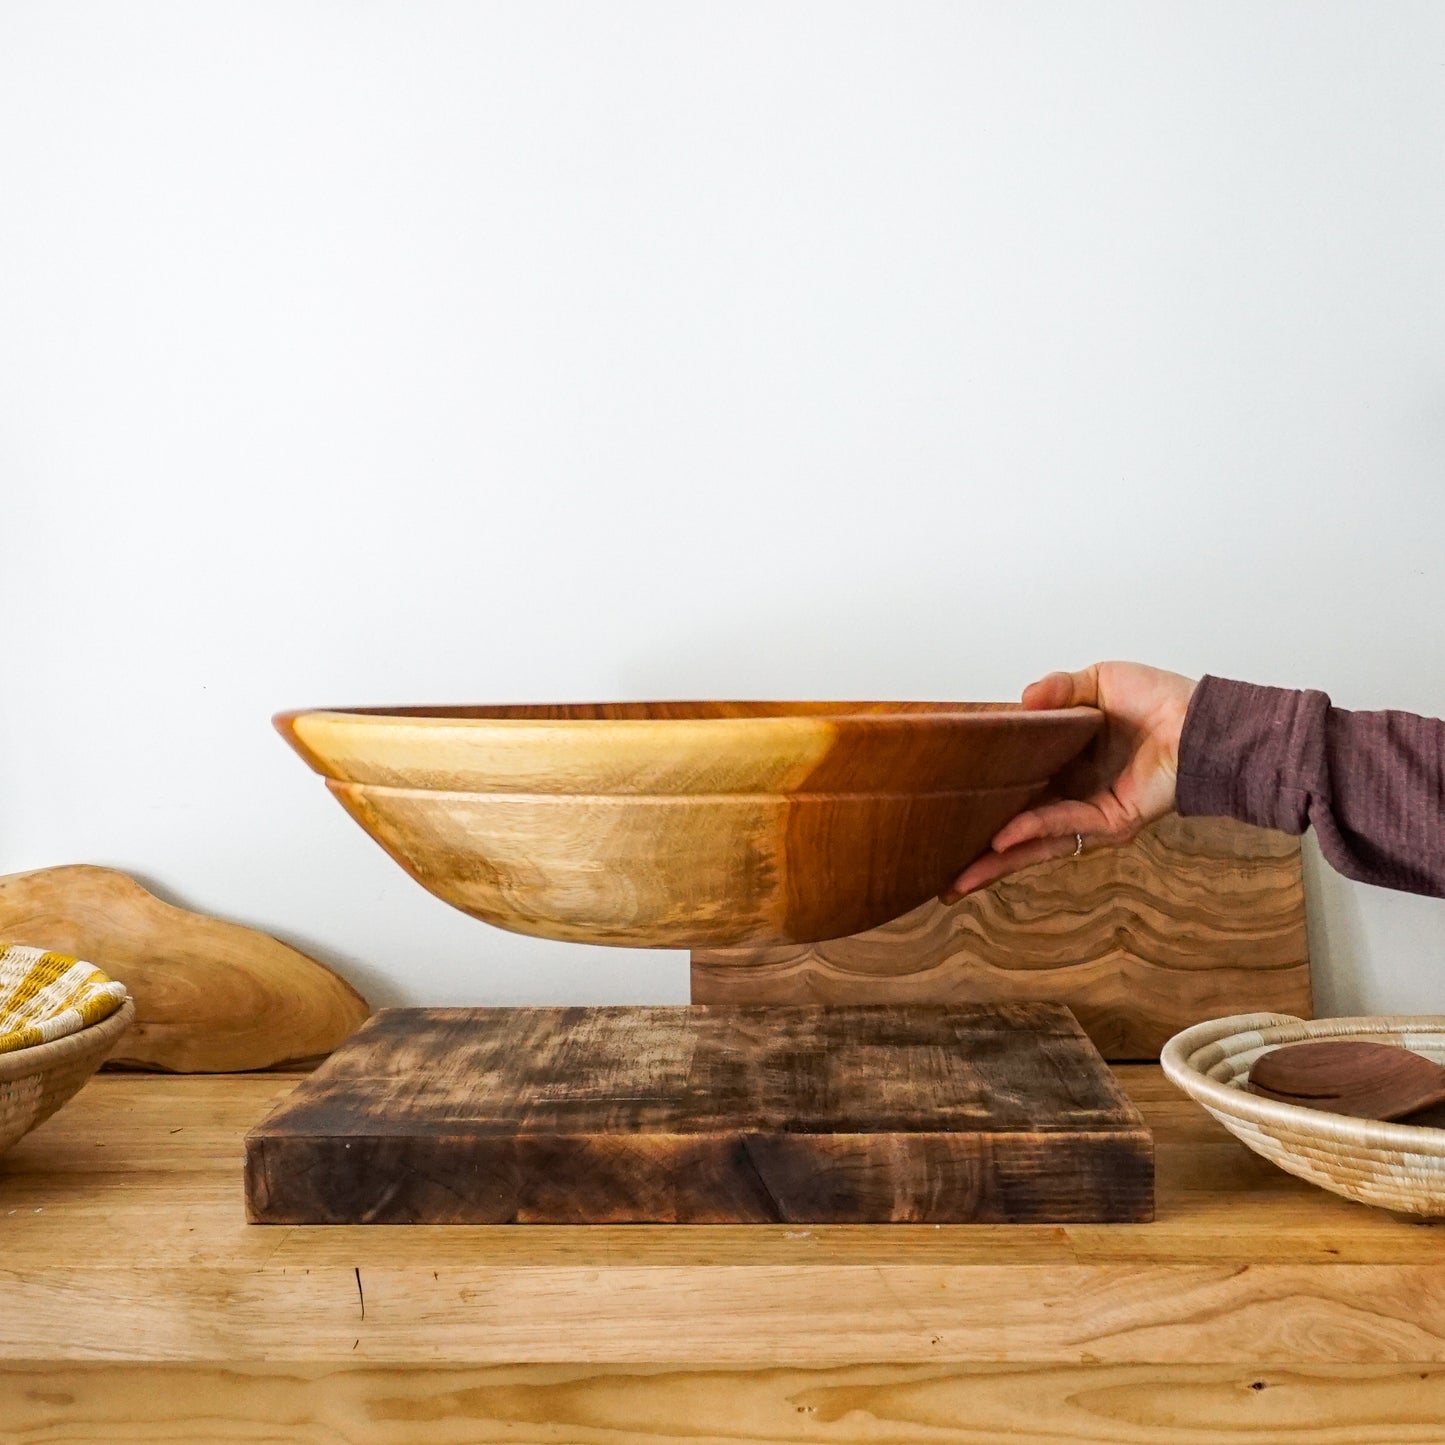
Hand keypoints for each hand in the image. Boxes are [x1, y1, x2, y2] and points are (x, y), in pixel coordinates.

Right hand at [944, 662, 1197, 898]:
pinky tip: (1002, 837)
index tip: (949, 810)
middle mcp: (1075, 793)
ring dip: (998, 860)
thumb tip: (1021, 700)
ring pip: (1036, 843)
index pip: (1019, 790)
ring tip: (961, 876)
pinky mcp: (1111, 823)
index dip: (987, 802)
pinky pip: (1063, 826)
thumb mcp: (1099, 681)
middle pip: (1020, 830)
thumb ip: (1058, 689)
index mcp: (1068, 763)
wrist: (1201, 721)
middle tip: (945, 873)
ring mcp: (1091, 813)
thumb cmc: (1160, 700)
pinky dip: (1031, 831)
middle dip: (983, 855)